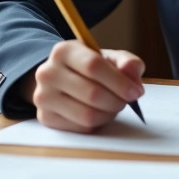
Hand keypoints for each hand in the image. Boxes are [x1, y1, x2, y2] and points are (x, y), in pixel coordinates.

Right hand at [28, 42, 144, 132]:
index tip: (135, 92)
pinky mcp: (45, 117)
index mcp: (64, 51)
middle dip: (117, 101)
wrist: (62, 80)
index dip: (119, 81)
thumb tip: (132, 70)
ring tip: (113, 106)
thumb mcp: (108, 58)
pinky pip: (80, 127)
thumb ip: (126, 62)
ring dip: (108, 114)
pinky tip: (98, 113)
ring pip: (87, 114)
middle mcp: (48, 72)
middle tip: (126, 101)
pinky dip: (96, 123)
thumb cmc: (89, 68)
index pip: (93, 66)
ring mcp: (43, 96)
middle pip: (92, 93)